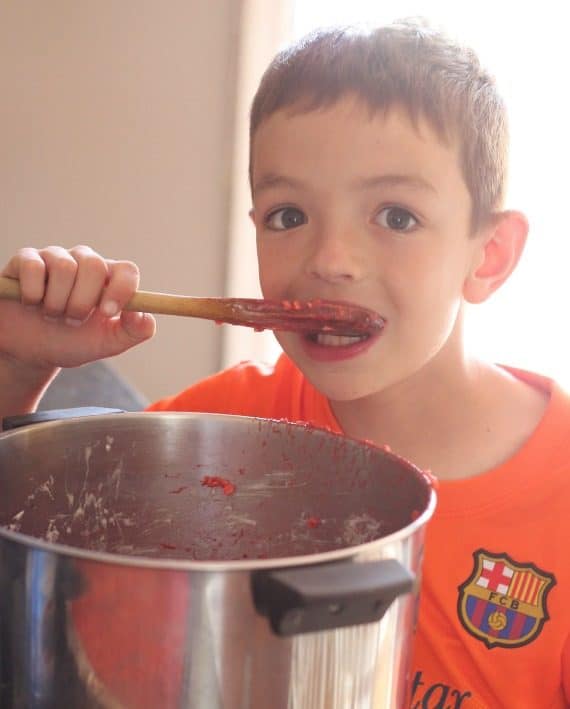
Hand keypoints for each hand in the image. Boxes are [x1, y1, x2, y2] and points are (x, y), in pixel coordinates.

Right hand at [0, 245, 155, 370]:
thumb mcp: (105, 343)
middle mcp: (85, 263)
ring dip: (56, 302)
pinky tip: (31, 303)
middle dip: (82, 302)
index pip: (127, 271)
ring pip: (63, 267)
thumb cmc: (71, 342)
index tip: (107, 313)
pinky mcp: (26, 259)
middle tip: (72, 320)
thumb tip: (147, 318)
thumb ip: (132, 332)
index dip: (120, 290)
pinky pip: (33, 267)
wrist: (29, 351)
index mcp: (109, 280)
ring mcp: (55, 258)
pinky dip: (32, 293)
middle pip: (94, 266)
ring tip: (51, 315)